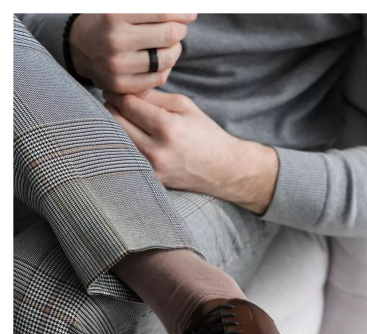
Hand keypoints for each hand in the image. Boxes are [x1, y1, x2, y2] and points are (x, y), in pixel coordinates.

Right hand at [69, 14, 196, 92]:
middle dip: (180, 30)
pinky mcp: (122, 85)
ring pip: (168, 58)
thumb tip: (184, 10)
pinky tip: (160, 61)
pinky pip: (160, 77)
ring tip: (169, 45)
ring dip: (175, 50)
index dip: (182, 12)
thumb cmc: (108, 22)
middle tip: (179, 29)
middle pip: (169, 35)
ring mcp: (118, 65)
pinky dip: (166, 68)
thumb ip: (149, 7)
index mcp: (114, 14)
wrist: (80, 48)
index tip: (190, 13)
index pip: (162, 12)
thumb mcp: (121, 7)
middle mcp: (115, 39)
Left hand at [104, 90, 278, 213]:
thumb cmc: (206, 134)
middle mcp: (155, 150)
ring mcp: (152, 167)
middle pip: (115, 122)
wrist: (222, 170)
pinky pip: (128, 156)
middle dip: (111, 108)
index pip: (126, 104)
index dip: (117, 93)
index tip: (114, 89)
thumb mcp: (185, 106)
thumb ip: (154, 96)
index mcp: (166, 127)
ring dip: (114, 126)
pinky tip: (130, 136)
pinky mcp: (151, 178)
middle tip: (114, 101)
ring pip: (117, 141)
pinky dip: (125, 144)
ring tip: (121, 117)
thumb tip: (125, 88)